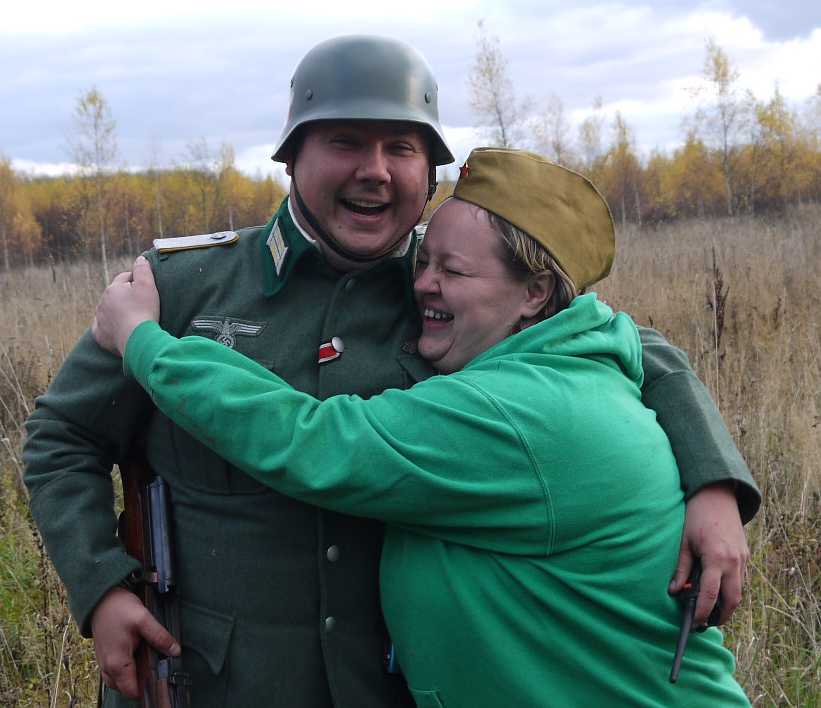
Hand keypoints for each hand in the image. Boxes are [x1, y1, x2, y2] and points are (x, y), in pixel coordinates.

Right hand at [90, 585, 180, 699]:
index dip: (146, 690)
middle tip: (156, 668)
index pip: (131, 691)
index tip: (160, 681)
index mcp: (117, 663)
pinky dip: (125, 668)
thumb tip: (175, 651)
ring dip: (132, 676)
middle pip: (125, 688)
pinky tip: (136, 654)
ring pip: (119, 680)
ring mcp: (104, 662)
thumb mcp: (143, 619)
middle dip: (140, 683)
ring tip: (147, 661)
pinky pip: (114, 671)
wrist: (101, 598)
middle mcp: (108, 667)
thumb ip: (159, 636)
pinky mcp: (104, 655)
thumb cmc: (119, 608)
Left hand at [92, 256, 159, 356]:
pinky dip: (109, 328)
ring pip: (107, 311)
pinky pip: (102, 328)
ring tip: (131, 317)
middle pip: (115, 295)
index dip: (135, 280)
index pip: (123, 278)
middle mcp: (102, 303)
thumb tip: (140, 258)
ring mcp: (99, 320)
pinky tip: (119, 329)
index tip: (145, 286)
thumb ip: (143, 269)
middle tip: (140, 303)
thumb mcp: (148, 285)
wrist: (138, 339)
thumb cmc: (144, 311)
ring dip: (117, 311)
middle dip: (125, 297)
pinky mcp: (100, 335)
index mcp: (112, 289)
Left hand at [669, 482, 748, 625]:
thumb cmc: (696, 515)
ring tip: (711, 611)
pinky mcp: (745, 554)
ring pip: (739, 591)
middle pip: (732, 600)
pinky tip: (718, 591)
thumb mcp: (684, 541)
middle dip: (721, 616)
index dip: (702, 611)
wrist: (717, 495)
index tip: (693, 622)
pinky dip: (731, 589)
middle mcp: (733, 560)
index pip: (711, 594)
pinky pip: (741, 579)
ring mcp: (742, 558)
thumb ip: (681, 567)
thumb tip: (674, 590)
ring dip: (728, 604)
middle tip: (705, 623)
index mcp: (716, 557)